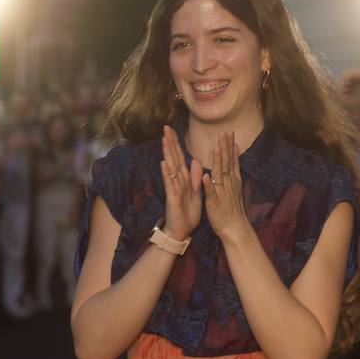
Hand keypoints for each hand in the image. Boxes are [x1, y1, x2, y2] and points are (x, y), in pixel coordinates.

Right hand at [157, 125, 201, 240]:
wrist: (182, 231)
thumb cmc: (187, 213)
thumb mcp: (195, 192)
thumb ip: (194, 176)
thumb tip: (195, 160)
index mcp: (183, 179)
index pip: (179, 157)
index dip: (176, 143)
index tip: (173, 129)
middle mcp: (176, 181)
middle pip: (173, 158)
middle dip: (170, 143)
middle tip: (165, 127)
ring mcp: (173, 188)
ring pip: (170, 168)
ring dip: (167, 153)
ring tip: (164, 139)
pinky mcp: (172, 198)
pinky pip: (170, 184)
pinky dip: (167, 173)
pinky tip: (164, 163)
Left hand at [202, 130, 248, 241]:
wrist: (234, 227)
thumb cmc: (232, 207)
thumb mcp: (235, 185)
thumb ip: (233, 167)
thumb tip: (235, 151)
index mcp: (231, 179)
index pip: (230, 160)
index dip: (229, 146)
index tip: (228, 132)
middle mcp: (228, 183)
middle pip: (226, 163)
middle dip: (225, 148)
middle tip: (225, 133)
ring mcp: (221, 192)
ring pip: (219, 174)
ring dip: (218, 161)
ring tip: (216, 148)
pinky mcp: (214, 202)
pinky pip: (211, 192)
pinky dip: (209, 184)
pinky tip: (206, 175)